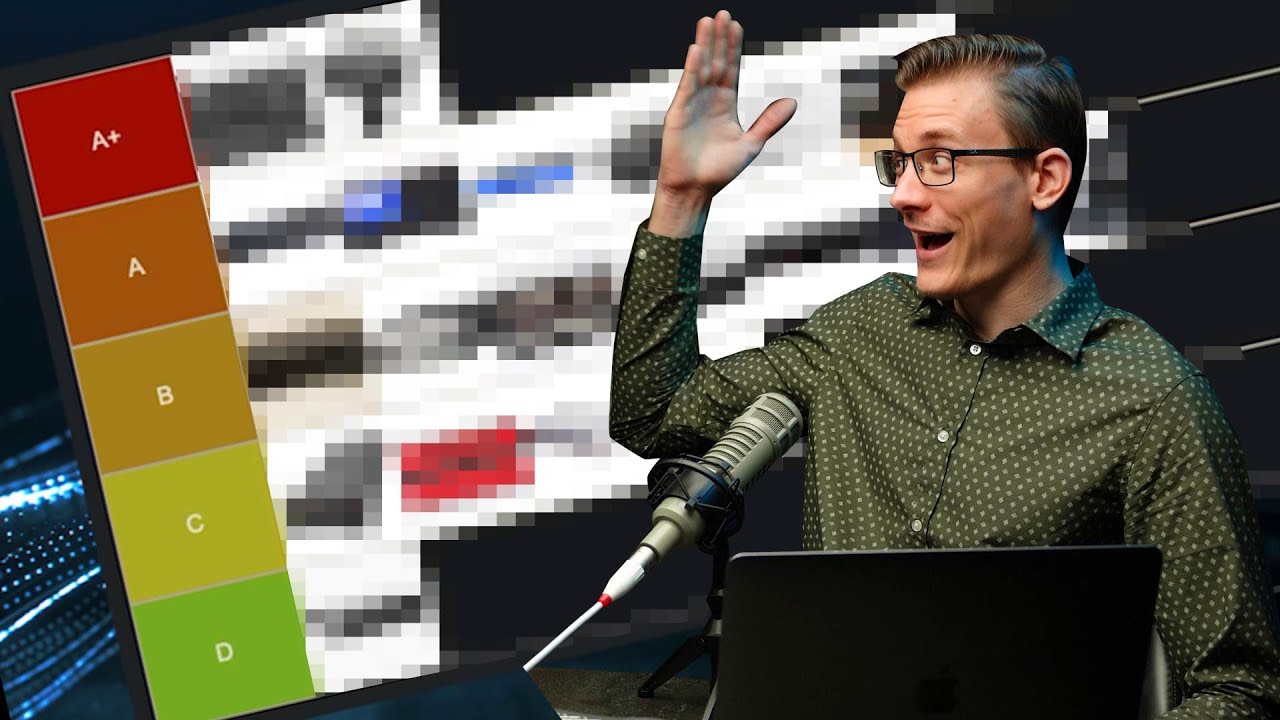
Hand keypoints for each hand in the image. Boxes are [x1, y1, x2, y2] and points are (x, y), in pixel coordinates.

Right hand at [655, 10, 797, 201]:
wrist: (695, 189)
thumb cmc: (719, 170)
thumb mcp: (751, 144)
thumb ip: (769, 122)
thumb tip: (792, 101)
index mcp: (725, 103)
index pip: (731, 68)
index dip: (733, 47)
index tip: (736, 25)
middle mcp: (708, 98)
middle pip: (715, 61)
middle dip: (719, 38)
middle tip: (722, 13)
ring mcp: (692, 103)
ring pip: (700, 68)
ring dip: (704, 44)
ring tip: (708, 21)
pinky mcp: (678, 113)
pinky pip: (687, 86)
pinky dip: (692, 68)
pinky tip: (697, 50)